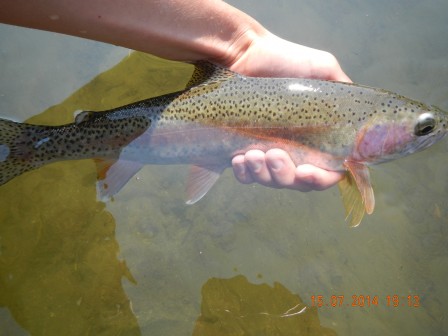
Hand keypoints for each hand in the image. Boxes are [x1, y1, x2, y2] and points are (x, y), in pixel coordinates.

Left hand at [227, 33, 349, 190]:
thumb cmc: (285, 60)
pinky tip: (240, 158)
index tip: (306, 172)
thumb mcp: (324, 69)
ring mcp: (269, 151)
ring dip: (263, 174)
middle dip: (285, 176)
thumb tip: (362, 118)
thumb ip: (344, 91)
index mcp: (318, 137)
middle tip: (274, 154)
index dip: (320, 179)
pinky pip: (246, 176)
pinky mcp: (243, 150)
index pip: (327, 173)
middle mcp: (295, 149)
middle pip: (297, 183)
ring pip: (271, 181)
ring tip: (253, 154)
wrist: (246, 54)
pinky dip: (244, 173)